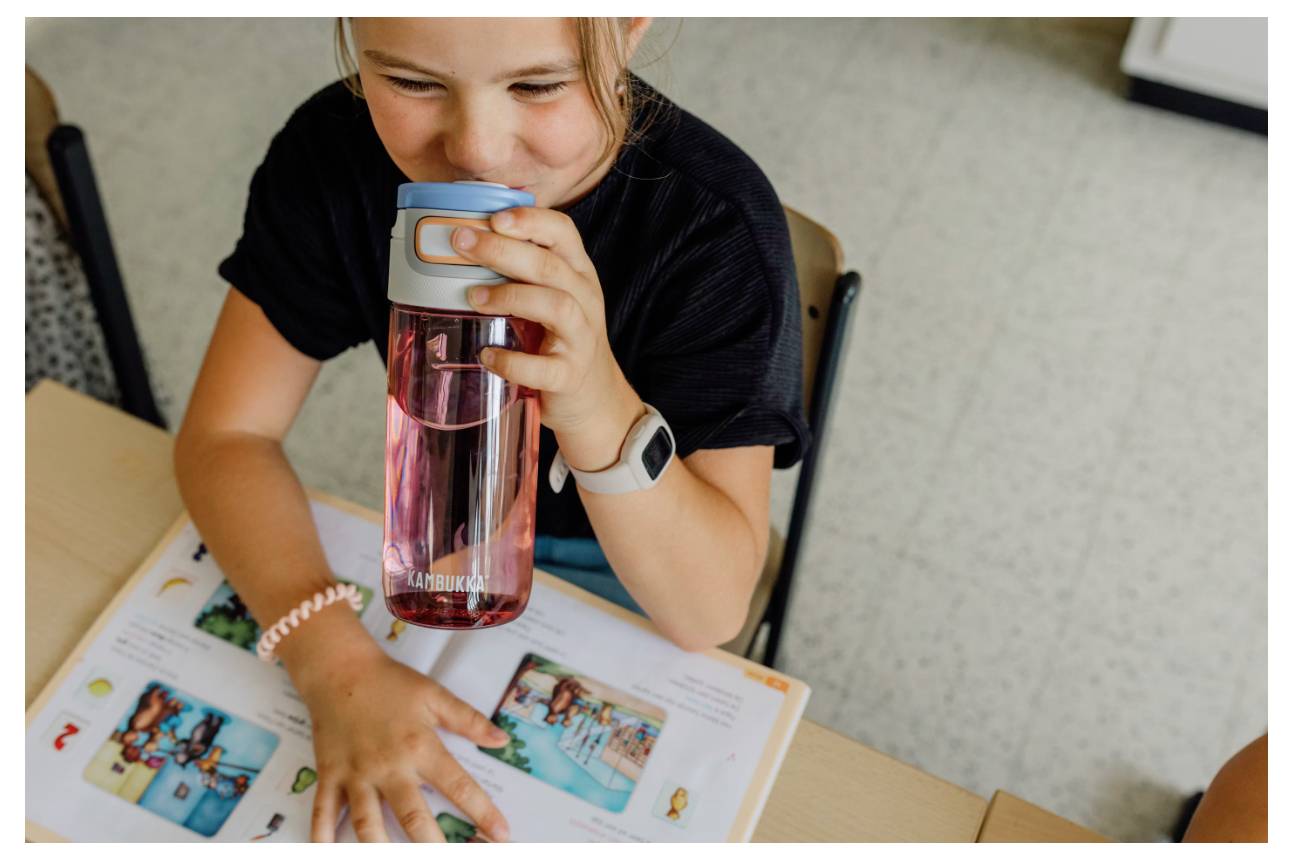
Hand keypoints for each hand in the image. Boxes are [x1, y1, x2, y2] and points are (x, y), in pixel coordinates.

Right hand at [284, 614, 510, 842]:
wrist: (340, 669)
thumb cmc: (390, 682)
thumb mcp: (434, 695)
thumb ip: (468, 721)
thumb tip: (501, 740)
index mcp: (420, 746)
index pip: (458, 786)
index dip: (482, 812)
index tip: (501, 834)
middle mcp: (388, 766)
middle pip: (413, 815)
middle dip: (432, 845)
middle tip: (450, 858)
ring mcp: (356, 774)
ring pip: (368, 822)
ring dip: (380, 848)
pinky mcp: (329, 775)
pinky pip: (324, 812)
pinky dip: (322, 836)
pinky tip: (326, 851)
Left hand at [452, 209, 644, 471]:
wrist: (593, 396)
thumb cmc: (560, 337)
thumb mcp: (552, 295)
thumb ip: (521, 271)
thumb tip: (464, 241)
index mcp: (578, 273)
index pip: (563, 233)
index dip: (531, 220)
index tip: (494, 217)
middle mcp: (585, 300)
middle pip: (550, 266)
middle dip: (503, 250)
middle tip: (463, 244)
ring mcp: (581, 339)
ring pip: (555, 306)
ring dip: (510, 297)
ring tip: (474, 298)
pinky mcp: (570, 376)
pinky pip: (544, 368)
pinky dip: (513, 361)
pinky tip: (487, 355)